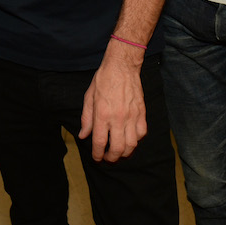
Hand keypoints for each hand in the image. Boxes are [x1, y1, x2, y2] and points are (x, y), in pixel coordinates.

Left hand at [79, 43, 146, 161]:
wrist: (122, 66)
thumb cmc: (103, 80)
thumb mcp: (89, 98)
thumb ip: (86, 118)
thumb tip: (83, 135)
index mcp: (102, 114)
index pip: (100, 141)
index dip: (97, 154)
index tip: (96, 158)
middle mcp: (118, 117)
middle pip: (117, 148)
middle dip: (111, 158)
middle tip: (107, 158)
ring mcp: (132, 116)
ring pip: (132, 144)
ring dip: (125, 152)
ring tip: (118, 152)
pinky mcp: (141, 113)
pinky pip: (142, 133)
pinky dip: (136, 141)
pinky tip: (130, 139)